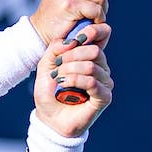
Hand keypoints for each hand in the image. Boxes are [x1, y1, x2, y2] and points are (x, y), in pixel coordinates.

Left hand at [34, 21, 111, 137]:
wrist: (50, 118)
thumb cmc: (50, 91)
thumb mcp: (46, 65)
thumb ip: (56, 48)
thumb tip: (72, 40)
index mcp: (90, 57)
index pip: (100, 36)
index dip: (88, 33)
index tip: (69, 43)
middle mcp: (101, 68)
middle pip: (94, 50)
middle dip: (71, 57)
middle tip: (58, 67)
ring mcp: (105, 82)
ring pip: (91, 66)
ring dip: (69, 71)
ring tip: (59, 79)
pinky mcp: (104, 97)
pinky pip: (92, 82)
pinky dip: (75, 81)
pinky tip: (65, 85)